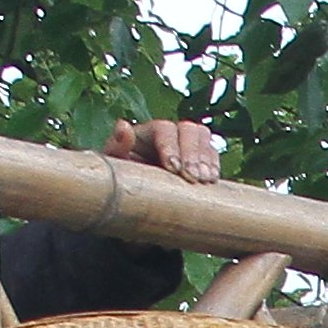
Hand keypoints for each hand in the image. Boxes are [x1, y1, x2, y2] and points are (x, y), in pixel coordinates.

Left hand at [102, 117, 225, 185]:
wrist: (133, 202)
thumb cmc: (120, 182)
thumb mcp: (113, 166)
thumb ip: (117, 146)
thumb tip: (123, 126)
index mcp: (146, 133)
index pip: (164, 129)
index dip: (171, 146)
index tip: (174, 169)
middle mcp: (168, 134)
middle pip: (188, 129)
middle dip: (192, 154)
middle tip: (193, 178)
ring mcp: (185, 145)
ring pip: (203, 137)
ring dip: (206, 158)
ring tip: (205, 180)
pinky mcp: (198, 159)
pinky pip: (212, 153)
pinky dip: (214, 165)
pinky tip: (212, 181)